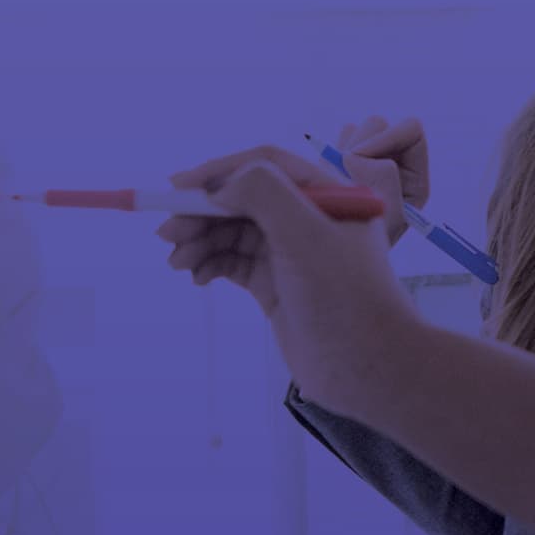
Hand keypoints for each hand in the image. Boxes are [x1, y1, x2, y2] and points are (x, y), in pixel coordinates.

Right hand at [157, 145, 418, 410]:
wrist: (367, 369)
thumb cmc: (344, 297)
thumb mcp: (306, 235)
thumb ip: (265, 194)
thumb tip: (222, 186)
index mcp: (327, 195)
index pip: (266, 165)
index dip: (220, 172)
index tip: (178, 186)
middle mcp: (310, 219)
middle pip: (244, 199)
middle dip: (203, 212)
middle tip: (168, 234)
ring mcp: (292, 254)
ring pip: (234, 233)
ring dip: (201, 241)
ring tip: (178, 262)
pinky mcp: (277, 287)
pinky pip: (234, 263)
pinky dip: (211, 264)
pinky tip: (197, 277)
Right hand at [334, 115, 429, 248]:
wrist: (331, 258)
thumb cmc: (367, 246)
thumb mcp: (386, 216)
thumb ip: (382, 179)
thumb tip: (354, 155)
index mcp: (414, 177)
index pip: (411, 131)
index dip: (386, 137)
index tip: (358, 158)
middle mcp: (393, 165)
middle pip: (378, 124)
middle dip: (357, 144)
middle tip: (340, 172)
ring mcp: (366, 163)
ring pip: (354, 130)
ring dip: (341, 151)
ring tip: (332, 181)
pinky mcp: (339, 165)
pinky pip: (332, 144)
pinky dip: (326, 157)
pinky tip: (324, 182)